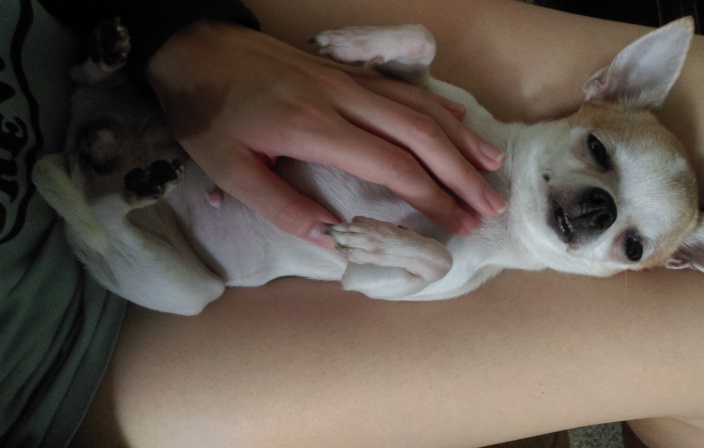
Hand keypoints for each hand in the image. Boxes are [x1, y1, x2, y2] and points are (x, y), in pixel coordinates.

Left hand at [147, 22, 506, 247]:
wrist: (194, 48)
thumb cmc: (207, 113)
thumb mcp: (229, 169)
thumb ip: (283, 207)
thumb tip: (333, 240)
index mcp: (315, 128)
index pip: (393, 166)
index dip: (432, 198)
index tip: (458, 225)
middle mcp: (343, 99)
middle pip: (420, 135)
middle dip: (461, 174)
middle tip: (491, 206)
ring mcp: (348, 80)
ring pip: (419, 107)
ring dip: (460, 138)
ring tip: (492, 167)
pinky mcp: (346, 71)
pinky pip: (403, 87)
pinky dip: (437, 105)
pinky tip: (459, 119)